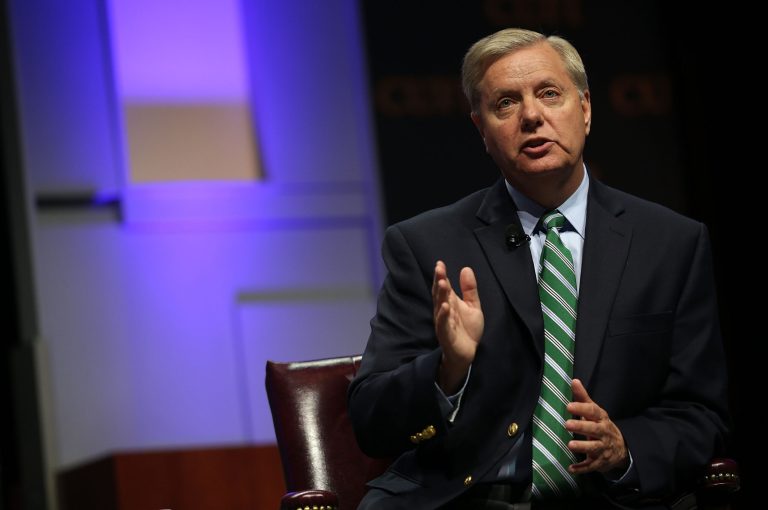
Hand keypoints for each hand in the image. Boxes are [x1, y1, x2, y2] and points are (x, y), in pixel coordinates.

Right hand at [432, 260, 483, 392]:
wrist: (469, 352)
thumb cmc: (468, 329)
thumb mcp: (472, 306)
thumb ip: (469, 289)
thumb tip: (466, 268)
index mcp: (449, 302)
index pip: (444, 286)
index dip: (441, 275)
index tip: (440, 263)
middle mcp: (443, 311)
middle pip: (439, 294)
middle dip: (439, 281)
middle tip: (439, 269)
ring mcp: (443, 322)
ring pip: (440, 307)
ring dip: (440, 295)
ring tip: (442, 283)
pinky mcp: (446, 335)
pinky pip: (443, 324)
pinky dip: (443, 316)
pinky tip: (445, 307)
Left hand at [566, 379, 628, 474]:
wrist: (621, 448)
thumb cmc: (601, 425)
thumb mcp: (595, 412)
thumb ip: (583, 397)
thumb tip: (574, 380)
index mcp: (601, 419)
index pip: (593, 412)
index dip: (582, 408)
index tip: (569, 406)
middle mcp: (603, 433)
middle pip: (594, 429)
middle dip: (581, 427)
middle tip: (567, 424)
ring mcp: (603, 448)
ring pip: (594, 448)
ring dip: (582, 447)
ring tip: (570, 445)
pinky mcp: (600, 462)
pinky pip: (591, 466)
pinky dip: (582, 469)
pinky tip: (571, 469)